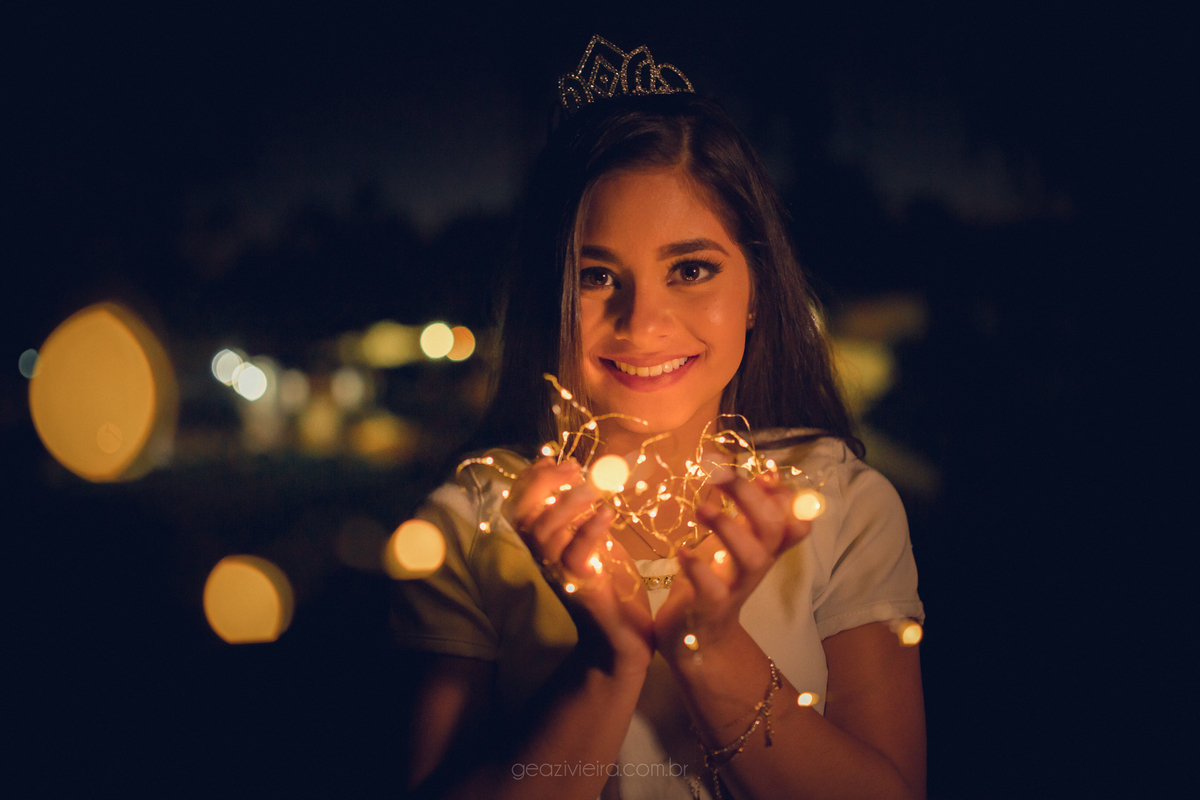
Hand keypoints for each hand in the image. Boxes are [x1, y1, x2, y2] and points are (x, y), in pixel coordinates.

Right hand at [505, 457, 653, 673]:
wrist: (622, 642)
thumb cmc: (612, 591)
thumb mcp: (597, 546)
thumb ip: (585, 519)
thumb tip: (587, 483)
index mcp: (546, 549)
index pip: (520, 509)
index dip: (530, 482)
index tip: (552, 459)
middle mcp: (545, 562)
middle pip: (525, 518)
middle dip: (544, 486)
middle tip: (574, 468)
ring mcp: (561, 577)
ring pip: (545, 534)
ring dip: (567, 504)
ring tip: (593, 487)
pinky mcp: (582, 590)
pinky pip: (575, 556)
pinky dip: (590, 530)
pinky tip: (608, 513)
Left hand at [654, 468, 811, 665]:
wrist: (698, 640)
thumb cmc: (715, 582)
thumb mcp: (735, 543)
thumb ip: (751, 513)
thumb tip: (770, 475)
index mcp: (764, 549)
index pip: (795, 522)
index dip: (788, 498)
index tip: (765, 474)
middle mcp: (757, 567)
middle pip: (774, 530)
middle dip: (751, 497)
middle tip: (720, 475)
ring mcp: (737, 589)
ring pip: (753, 559)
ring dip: (731, 528)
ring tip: (702, 508)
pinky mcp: (712, 609)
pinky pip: (714, 591)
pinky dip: (699, 569)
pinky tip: (683, 552)